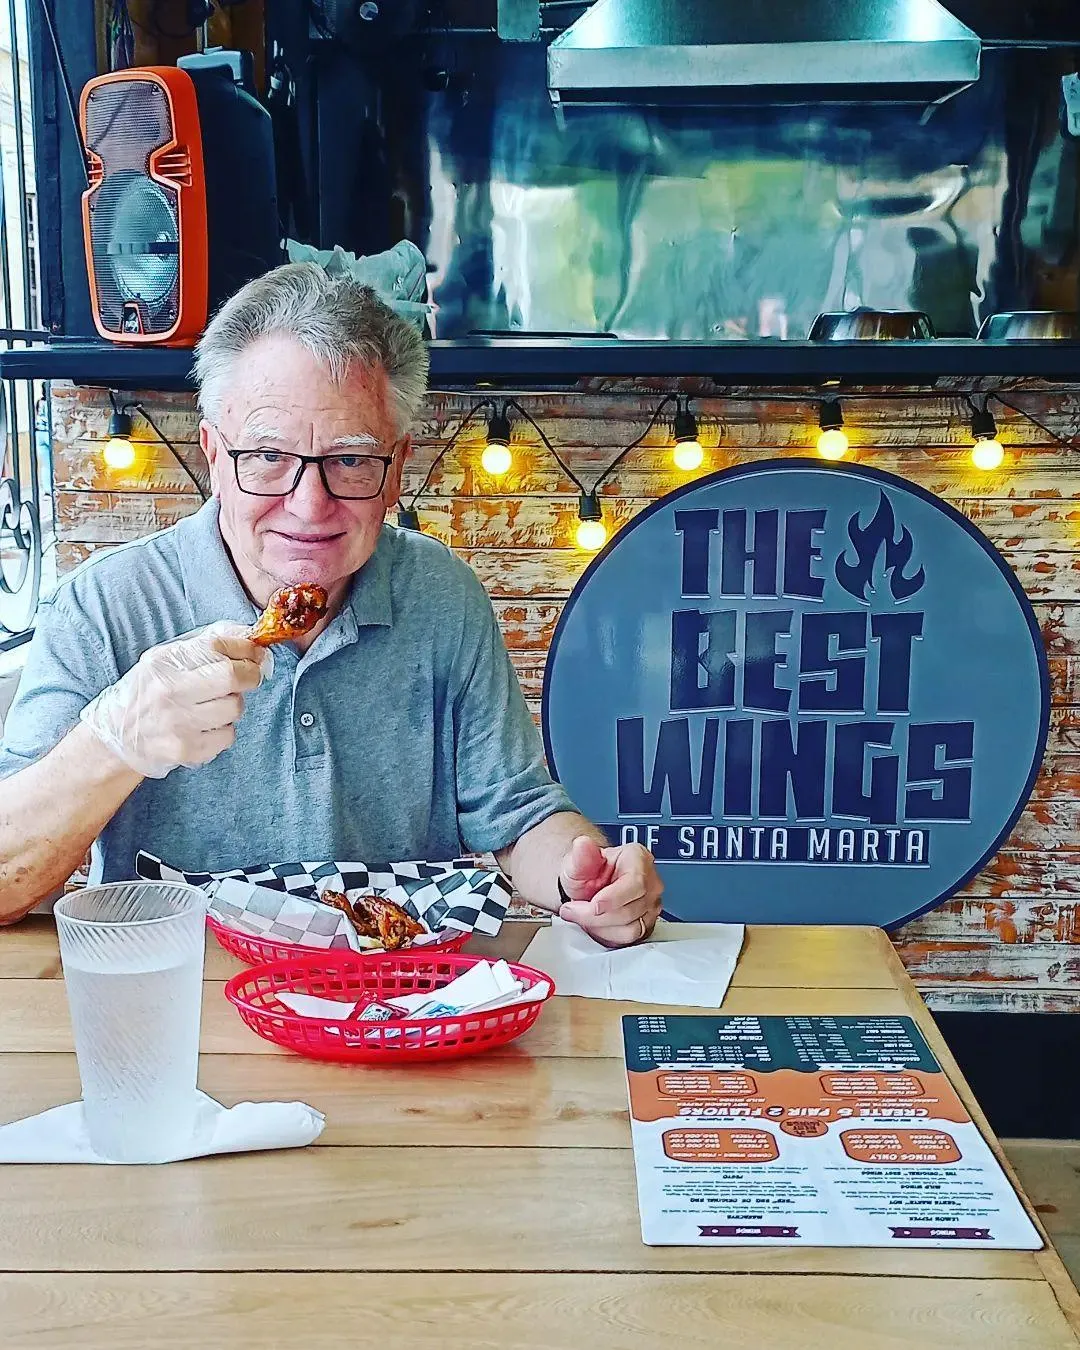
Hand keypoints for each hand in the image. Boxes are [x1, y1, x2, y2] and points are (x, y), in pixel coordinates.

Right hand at [79, 622, 272, 778]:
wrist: (117, 737)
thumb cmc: (147, 693)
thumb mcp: (163, 660)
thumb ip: (203, 645)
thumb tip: (248, 635)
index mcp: (163, 664)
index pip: (216, 647)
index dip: (245, 648)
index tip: (255, 652)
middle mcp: (169, 692)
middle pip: (232, 677)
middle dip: (251, 675)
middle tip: (251, 676)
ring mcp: (178, 724)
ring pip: (235, 707)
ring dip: (234, 704)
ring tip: (217, 704)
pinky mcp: (187, 750)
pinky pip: (228, 736)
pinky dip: (225, 730)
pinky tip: (208, 726)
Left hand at [557, 835, 662, 946]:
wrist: (588, 887)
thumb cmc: (587, 872)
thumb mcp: (577, 862)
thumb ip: (580, 855)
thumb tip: (583, 844)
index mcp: (638, 858)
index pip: (636, 882)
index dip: (613, 898)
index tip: (593, 904)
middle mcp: (651, 881)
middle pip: (631, 909)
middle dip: (597, 915)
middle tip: (573, 910)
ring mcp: (652, 905)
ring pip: (632, 928)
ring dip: (601, 927)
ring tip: (582, 917)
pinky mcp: (648, 924)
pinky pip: (630, 939)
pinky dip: (608, 935)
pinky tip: (595, 925)